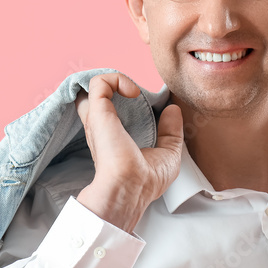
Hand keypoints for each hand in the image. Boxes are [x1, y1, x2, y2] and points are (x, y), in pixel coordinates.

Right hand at [74, 73, 182, 232]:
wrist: (132, 188)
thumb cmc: (147, 181)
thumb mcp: (168, 154)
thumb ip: (171, 131)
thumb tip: (173, 109)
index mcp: (113, 137)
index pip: (106, 110)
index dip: (121, 99)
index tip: (141, 100)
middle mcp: (102, 127)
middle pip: (96, 95)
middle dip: (114, 85)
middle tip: (135, 93)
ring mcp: (98, 119)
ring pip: (94, 85)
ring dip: (115, 80)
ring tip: (134, 91)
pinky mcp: (98, 112)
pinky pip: (99, 82)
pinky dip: (117, 78)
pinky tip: (133, 92)